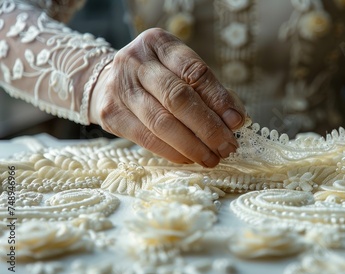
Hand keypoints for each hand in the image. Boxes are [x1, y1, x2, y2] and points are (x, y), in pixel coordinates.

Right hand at [89, 28, 245, 166]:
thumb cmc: (156, 77)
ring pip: (162, 122)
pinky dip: (173, 152)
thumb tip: (235, 119)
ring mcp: (120, 87)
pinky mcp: (111, 114)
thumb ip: (206, 90)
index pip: (194, 71)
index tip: (237, 121)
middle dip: (208, 127)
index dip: (219, 98)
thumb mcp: (178, 70)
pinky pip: (147, 139)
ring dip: (193, 145)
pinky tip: (190, 158)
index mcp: (159, 43)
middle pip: (178, 98)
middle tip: (228, 146)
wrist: (105, 81)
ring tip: (213, 158)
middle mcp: (136, 61)